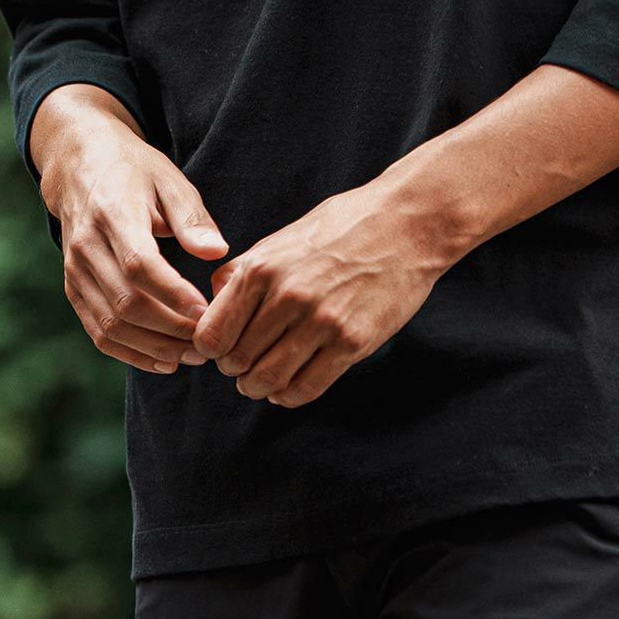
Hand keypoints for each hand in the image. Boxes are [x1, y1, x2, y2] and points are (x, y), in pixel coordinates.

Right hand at [41, 91, 229, 375]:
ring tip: (192, 355)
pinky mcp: (73, 288)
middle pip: (126, 302)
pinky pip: (98, 331)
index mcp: (113, 214)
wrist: (80, 165)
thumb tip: (217, 252)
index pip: (140, 265)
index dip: (172, 294)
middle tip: (208, 342)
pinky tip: (163, 359)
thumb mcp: (168, 180)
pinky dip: (130, 352)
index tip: (205, 311)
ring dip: (153, 347)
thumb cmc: (135, 171)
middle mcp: (87, 246)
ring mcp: (75, 271)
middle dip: (170, 329)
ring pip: (111, 325)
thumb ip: (192, 217)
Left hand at [188, 183, 441, 406]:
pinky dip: (290, 395)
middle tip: (245, 366)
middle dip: (236, 369)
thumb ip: (245, 268)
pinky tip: (289, 385)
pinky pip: (306, 388)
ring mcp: (321, 321)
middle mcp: (287, 296)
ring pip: (268, 380)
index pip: (213, 333)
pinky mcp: (352, 342)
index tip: (223, 348)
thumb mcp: (283, 237)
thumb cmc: (342, 225)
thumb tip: (212, 299)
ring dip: (259, 387)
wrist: (406, 223)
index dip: (212, 348)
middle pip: (237, 361)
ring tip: (263, 380)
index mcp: (262, 267)